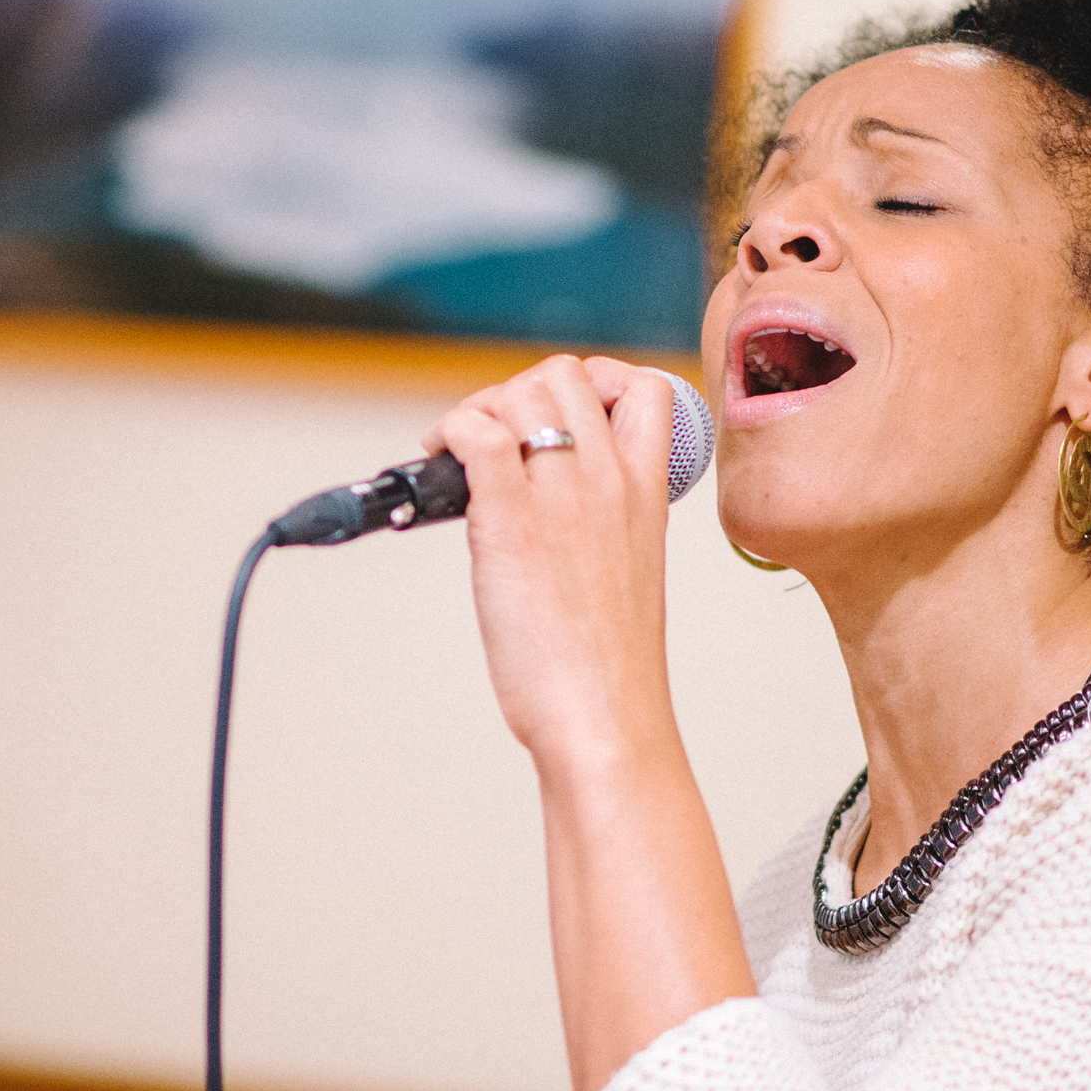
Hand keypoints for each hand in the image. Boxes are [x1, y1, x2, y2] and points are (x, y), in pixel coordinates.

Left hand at [422, 356, 681, 773]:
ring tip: (458, 456)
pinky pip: (477, 434)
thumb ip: (598, 522)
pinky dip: (449, 433)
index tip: (562, 418)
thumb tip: (544, 503)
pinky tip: (442, 462)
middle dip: (518, 393)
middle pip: (565, 374)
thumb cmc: (608, 665)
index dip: (599, 381)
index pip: (646, 388)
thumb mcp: (627, 571)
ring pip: (519, 393)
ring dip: (478, 410)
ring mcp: (560, 495)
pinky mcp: (510, 520)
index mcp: (647, 490)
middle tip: (491, 440)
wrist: (604, 715)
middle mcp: (608, 479)